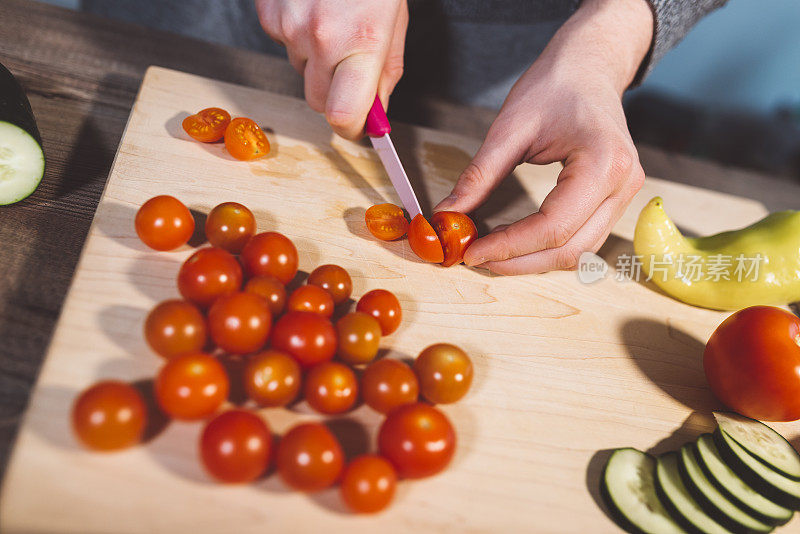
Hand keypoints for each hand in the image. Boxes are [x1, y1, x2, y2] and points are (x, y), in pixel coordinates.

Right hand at [255, 0, 407, 138]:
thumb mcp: (394, 24)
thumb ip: (385, 75)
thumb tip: (375, 116)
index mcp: (363, 44)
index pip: (344, 115)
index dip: (351, 127)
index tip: (357, 127)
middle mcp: (322, 38)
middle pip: (318, 102)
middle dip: (335, 95)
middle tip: (349, 69)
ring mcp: (290, 26)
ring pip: (300, 70)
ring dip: (316, 59)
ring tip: (333, 21)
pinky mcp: (269, 13)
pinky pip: (283, 43)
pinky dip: (297, 34)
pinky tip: (313, 8)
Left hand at [434, 0, 652, 274]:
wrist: (589, 65)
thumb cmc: (555, 84)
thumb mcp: (510, 125)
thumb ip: (480, 174)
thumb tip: (448, 213)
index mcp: (603, 163)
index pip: (553, 226)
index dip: (508, 247)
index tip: (471, 252)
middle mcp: (624, 186)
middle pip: (569, 249)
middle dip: (518, 261)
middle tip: (475, 257)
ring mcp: (625, 195)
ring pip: (579, 252)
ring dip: (532, 260)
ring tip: (491, 252)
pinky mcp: (615, 199)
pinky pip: (582, 239)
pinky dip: (547, 249)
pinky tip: (515, 242)